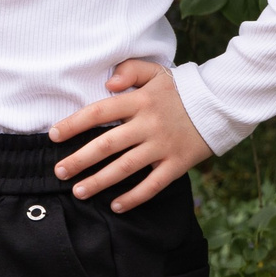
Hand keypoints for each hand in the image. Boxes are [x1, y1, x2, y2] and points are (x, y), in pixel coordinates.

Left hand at [49, 61, 212, 211]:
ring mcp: (163, 146)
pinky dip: (134, 197)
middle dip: (79, 160)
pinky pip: (153, 184)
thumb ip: (130, 70)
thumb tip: (107, 83)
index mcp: (139, 101)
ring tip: (78, 192)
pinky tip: (116, 206)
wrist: (222, 103)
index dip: (73, 124)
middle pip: (107, 145)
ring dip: (100, 182)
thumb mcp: (156, 72)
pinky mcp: (178, 163)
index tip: (53, 135)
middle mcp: (148, 124)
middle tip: (59, 172)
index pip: (99, 112)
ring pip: (126, 168)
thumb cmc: (181, 89)